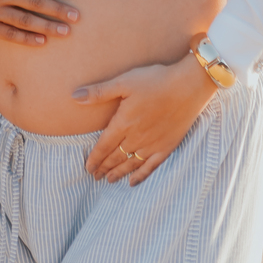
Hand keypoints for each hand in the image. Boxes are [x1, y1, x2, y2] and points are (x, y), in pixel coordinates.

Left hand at [75, 54, 216, 184]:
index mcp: (123, 123)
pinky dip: (140, 175)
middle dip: (104, 168)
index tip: (88, 168)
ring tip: (109, 180)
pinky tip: (133, 182)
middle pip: (115, 157)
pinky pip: (150, 167)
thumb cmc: (155, 80)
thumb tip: (74, 96)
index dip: (94, 158)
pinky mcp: (166, 147)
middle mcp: (136, 138)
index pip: (103, 146)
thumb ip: (99, 92)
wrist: (188, 87)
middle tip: (95, 177)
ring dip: (118, 173)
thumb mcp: (124, 81)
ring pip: (130, 164)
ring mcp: (152, 145)